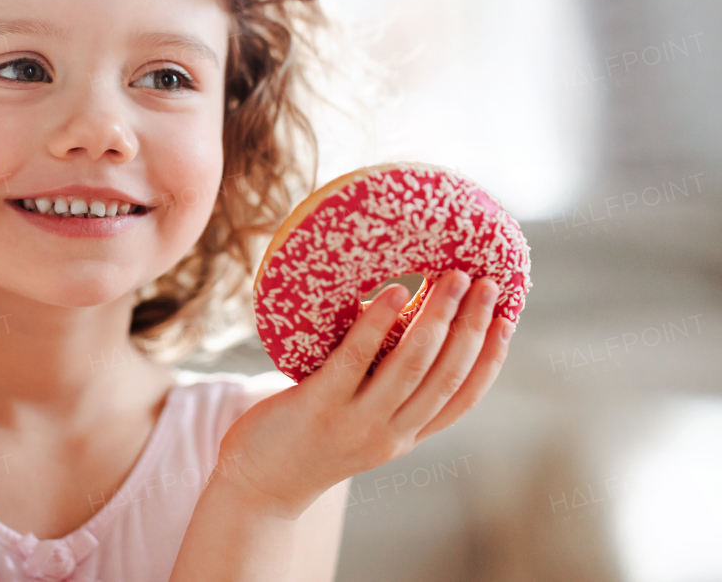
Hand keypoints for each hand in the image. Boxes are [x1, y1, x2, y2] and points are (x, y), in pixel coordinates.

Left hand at [217, 271, 514, 517]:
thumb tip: (400, 317)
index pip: (463, 398)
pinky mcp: (320, 407)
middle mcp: (389, 433)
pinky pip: (356, 360)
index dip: (490, 358)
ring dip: (437, 318)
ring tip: (451, 277)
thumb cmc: (305, 440)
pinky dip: (378, 324)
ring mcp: (356, 422)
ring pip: (413, 365)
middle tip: (486, 282)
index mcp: (405, 436)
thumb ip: (384, 390)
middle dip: (473, 326)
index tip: (507, 319)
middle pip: (447, 376)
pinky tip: (393, 292)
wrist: (258, 486)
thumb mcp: (360, 424)